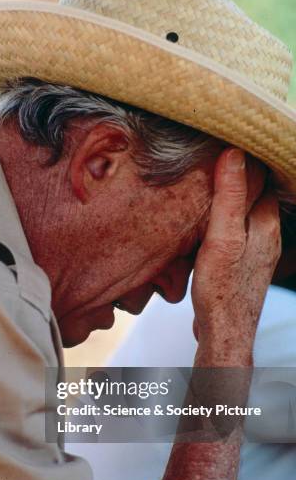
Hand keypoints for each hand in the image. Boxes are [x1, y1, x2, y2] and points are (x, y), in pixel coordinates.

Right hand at [192, 148, 280, 365]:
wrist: (225, 331)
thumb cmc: (222, 290)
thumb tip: (234, 155)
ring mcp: (259, 253)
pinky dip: (229, 226)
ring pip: (248, 218)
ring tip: (210, 193)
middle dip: (238, 183)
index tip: (225, 148)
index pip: (261, 181)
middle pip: (256, 198)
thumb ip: (229, 198)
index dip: (245, 164)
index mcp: (266, 225)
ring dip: (233, 205)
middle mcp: (268, 237)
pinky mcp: (246, 267)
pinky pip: (240, 235)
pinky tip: (212, 229)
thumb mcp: (222, 239)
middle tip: (213, 168)